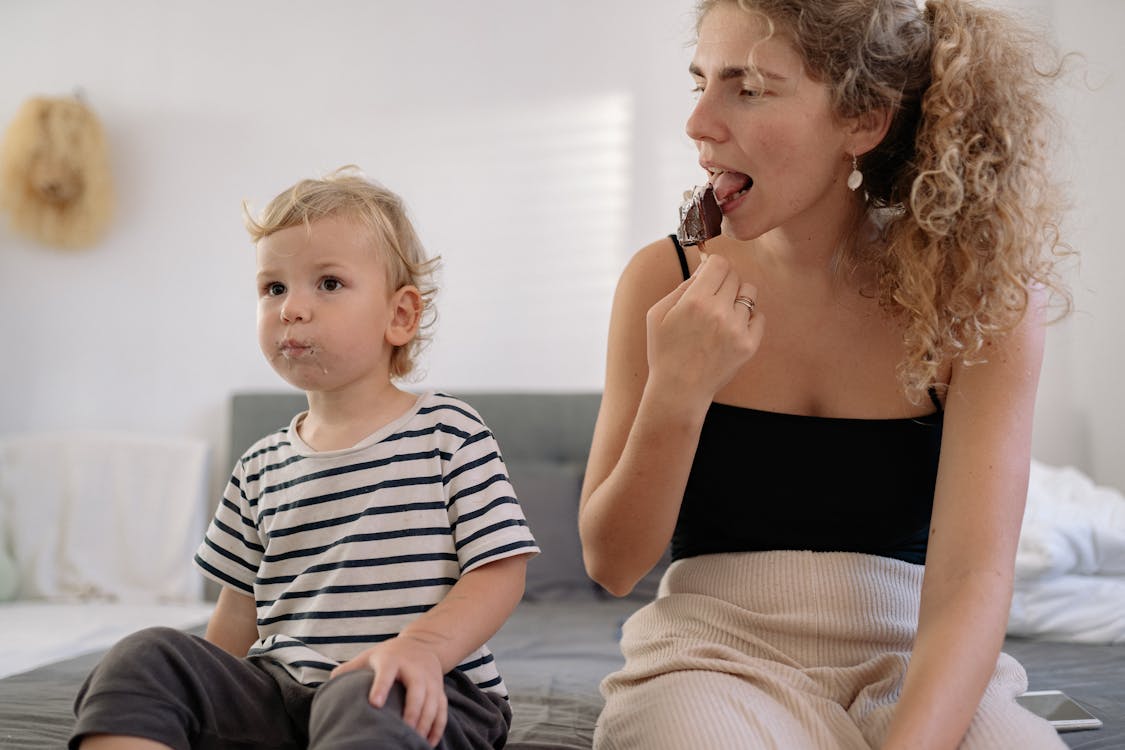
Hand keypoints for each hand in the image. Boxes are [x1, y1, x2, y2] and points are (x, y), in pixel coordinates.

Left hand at [331, 634, 446, 745]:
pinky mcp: (439, 690)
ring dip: (425, 723)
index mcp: (392, 660)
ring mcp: (430, 679)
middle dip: (411, 712)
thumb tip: (328, 687)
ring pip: (432, 703)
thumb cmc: (389, 656)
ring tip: (413, 741)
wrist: (423, 644)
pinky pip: (442, 710)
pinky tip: (428, 743)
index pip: (387, 672)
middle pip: (417, 690)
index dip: (381, 687)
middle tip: (401, 731)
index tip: (375, 704)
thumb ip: (349, 669)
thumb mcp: (369, 656)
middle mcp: (414, 669)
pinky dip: (437, 728)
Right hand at [645, 253, 764, 399]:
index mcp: (695, 301)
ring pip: (749, 293)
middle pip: (735, 275)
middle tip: (711, 299)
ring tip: (722, 315)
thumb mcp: (658, 314)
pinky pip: (759, 316)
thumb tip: (704, 269)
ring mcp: (737, 330)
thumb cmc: (664, 351)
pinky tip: (731, 329)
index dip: (713, 266)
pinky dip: (748, 318)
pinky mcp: (749, 345)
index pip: (720, 263)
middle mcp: (719, 312)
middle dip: (723, 282)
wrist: (679, 390)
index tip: (709, 275)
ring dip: (736, 298)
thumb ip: (682, 286)